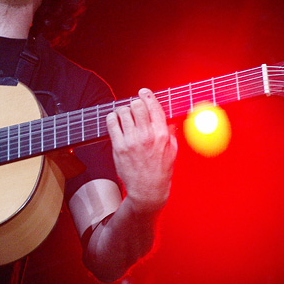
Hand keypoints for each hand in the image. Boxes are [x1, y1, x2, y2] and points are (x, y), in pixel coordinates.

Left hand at [106, 88, 176, 212]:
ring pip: (123, 111)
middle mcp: (146, 136)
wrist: (147, 190)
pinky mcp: (118, 147)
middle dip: (135, 103)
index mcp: (162, 135)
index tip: (143, 92)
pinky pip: (111, 122)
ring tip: (125, 116)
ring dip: (123, 110)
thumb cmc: (160, 171)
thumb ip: (170, 132)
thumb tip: (168, 118)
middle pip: (136, 105)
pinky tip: (116, 120)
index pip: (153, 107)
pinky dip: (112, 117)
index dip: (147, 95)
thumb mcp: (172, 151)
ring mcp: (131, 141)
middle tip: (134, 108)